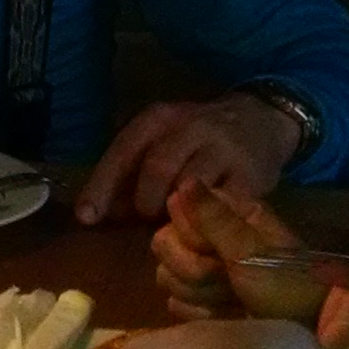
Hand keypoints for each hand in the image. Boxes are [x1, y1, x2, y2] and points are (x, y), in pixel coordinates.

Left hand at [75, 92, 302, 224]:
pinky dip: (206, 223)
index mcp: (160, 118)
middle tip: (147, 218)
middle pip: (158, 168)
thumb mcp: (160, 142)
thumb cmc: (196, 140)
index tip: (86, 217)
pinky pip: (223, 206)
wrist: (262, 121)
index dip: (102, 186)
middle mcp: (193, 127)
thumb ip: (127, 175)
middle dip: (144, 201)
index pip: (124, 150)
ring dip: (174, 214)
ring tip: (173, 223)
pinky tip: (201, 229)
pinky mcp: (253, 174)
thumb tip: (94, 215)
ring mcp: (225, 149)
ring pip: (192, 188)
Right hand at [152, 178, 300, 318]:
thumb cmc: (287, 286)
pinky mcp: (201, 301)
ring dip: (201, 294)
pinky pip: (176, 304)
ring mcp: (205, 270)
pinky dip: (201, 314)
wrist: (311, 331)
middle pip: (163, 243)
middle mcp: (212, 236)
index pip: (176, 208)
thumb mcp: (250, 251)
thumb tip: (185, 179)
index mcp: (228, 214)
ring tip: (234, 301)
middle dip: (193, 269)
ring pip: (166, 276)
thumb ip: (213, 218)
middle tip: (228, 280)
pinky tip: (227, 317)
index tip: (215, 248)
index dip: (191, 233)